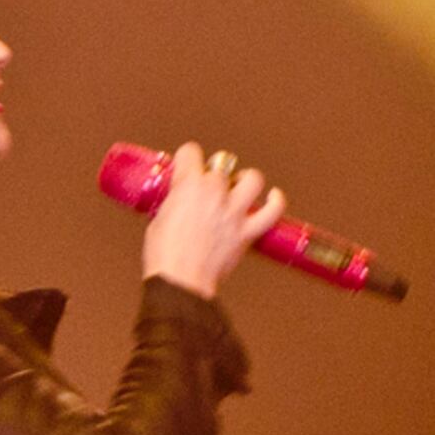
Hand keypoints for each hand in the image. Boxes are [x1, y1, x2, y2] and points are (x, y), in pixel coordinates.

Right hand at [141, 140, 287, 299]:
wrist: (180, 281)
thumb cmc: (166, 257)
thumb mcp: (158, 218)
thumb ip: (173, 204)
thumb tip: (178, 204)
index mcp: (189, 185)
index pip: (191, 152)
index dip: (188, 158)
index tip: (187, 164)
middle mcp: (214, 192)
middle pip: (222, 164)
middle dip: (214, 173)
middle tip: (209, 184)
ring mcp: (234, 211)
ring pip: (253, 179)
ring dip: (245, 180)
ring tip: (239, 186)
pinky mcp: (247, 231)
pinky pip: (272, 210)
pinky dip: (275, 201)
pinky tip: (272, 197)